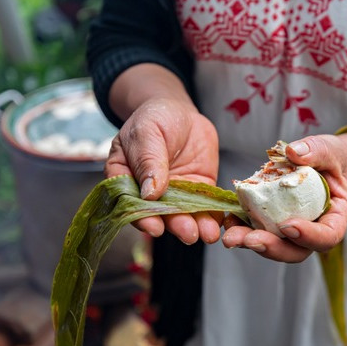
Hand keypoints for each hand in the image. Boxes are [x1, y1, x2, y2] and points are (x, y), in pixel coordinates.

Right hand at [105, 99, 221, 244]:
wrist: (180, 112)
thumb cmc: (154, 118)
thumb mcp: (146, 133)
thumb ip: (148, 161)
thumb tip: (150, 193)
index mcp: (126, 180)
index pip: (131, 204)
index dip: (143, 218)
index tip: (155, 227)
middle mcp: (149, 193)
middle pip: (161, 215)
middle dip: (176, 225)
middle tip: (188, 234)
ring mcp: (175, 194)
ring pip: (184, 215)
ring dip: (196, 226)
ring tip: (208, 234)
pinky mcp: (197, 191)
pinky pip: (205, 206)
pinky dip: (213, 216)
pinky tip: (220, 223)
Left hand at [222, 133, 346, 262]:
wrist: (325, 164)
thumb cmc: (333, 160)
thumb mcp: (330, 150)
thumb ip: (316, 151)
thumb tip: (293, 152)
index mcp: (336, 218)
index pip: (327, 237)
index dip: (309, 236)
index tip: (288, 225)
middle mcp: (314, 231)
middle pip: (297, 251)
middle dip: (272, 248)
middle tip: (250, 240)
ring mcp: (293, 231)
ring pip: (275, 246)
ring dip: (251, 242)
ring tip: (231, 235)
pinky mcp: (274, 224)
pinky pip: (260, 231)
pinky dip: (244, 227)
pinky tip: (229, 220)